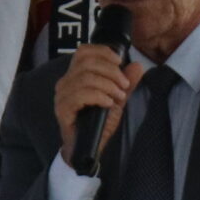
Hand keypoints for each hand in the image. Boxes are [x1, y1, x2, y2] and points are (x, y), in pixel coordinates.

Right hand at [55, 44, 139, 167]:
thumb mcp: (117, 99)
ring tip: (119, 97)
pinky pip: (81, 95)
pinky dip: (99, 96)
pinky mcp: (63, 109)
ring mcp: (62, 96)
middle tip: (124, 86)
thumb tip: (137, 66)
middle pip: (87, 62)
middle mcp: (65, 83)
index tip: (120, 62)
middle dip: (111, 71)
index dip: (103, 52)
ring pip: (86, 78)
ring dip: (108, 85)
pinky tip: (108, 104)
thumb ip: (126, 82)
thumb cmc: (98, 123)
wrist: (88, 147)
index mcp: (75, 76)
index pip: (83, 52)